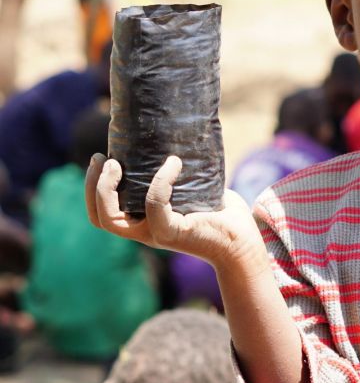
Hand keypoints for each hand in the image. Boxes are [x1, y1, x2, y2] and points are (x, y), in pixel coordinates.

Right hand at [85, 153, 263, 269]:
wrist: (243, 242)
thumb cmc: (223, 215)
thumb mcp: (196, 190)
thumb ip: (183, 174)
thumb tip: (180, 140)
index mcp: (145, 222)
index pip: (103, 214)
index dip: (93, 189)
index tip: (100, 159)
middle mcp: (145, 231)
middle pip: (100, 218)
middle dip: (93, 187)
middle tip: (104, 159)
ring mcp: (156, 234)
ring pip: (113, 220)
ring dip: (107, 189)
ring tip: (117, 162)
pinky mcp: (172, 233)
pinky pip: (155, 204)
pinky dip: (161, 181)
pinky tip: (174, 162)